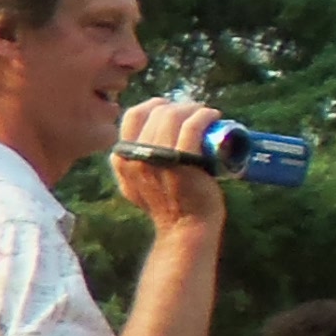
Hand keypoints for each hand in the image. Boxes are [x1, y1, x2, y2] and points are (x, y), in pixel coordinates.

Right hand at [108, 96, 230, 233]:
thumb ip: (129, 165)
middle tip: (196, 112)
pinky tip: (213, 117)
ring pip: (173, 116)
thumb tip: (137, 141)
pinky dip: (204, 117)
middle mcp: (135, 156)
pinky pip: (191, 127)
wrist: (185, 229)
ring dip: (193, 109)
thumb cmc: (166, 207)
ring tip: (205, 114)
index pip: (133, 116)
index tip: (172, 109)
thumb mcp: (133, 185)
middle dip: (179, 106)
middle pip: (155, 114)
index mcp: (122, 158)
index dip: (154, 106)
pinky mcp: (182, 161)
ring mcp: (158, 158)